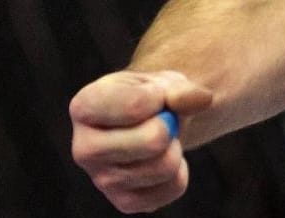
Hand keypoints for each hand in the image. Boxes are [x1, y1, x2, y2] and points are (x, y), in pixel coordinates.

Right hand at [70, 69, 214, 212]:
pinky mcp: (124, 202)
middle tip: (165, 121)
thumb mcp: (163, 82)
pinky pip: (173, 187)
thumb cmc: (150, 97)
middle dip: (171, 126)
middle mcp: (83, 149)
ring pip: (165, 166)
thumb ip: (180, 88)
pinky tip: (161, 159)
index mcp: (84, 108)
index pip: (134, 105)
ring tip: (161, 139)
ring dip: (175, 148)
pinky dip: (180, 171)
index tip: (157, 94)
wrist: (148, 122)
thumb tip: (201, 100)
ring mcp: (101, 180)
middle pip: (153, 141)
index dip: (160, 97)